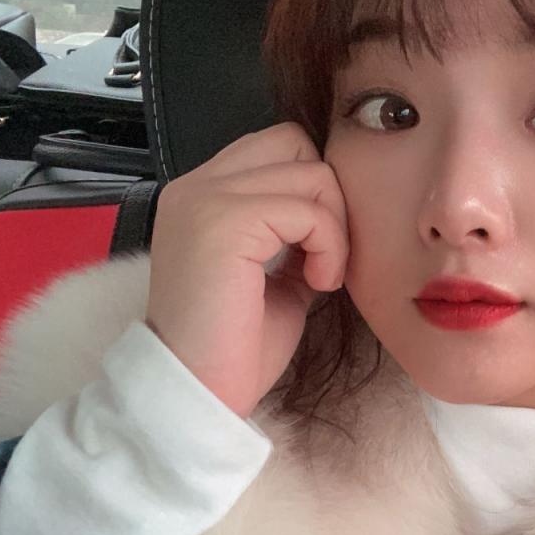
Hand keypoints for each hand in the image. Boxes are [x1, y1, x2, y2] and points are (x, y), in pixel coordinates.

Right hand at [145, 122, 348, 418]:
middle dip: (328, 196)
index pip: (279, 146)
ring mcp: (205, 198)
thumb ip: (298, 235)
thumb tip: (338, 213)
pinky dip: (329, 246)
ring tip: (321, 276)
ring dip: (334, 228)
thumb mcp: (278, 277)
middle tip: (327, 254)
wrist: (198, 393)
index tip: (318, 248)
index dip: (314, 190)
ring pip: (311, 172)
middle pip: (295, 141)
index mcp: (204, 194)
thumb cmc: (237, 347)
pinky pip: (307, 209)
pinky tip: (318, 284)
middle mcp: (196, 185)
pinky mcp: (223, 222)